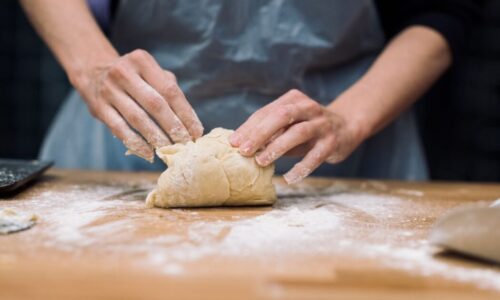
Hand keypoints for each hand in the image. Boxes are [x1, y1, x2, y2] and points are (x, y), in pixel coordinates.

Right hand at [74, 49, 203, 160]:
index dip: (185, 113)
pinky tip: (148, 153)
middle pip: (155, 104)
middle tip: (185, 144)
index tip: (197, 132)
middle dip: (173, 127)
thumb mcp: (151, 73)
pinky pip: (120, 128)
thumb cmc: (134, 77)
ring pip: (137, 118)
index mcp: (142, 61)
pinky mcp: (98, 107)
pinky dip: (136, 143)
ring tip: (169, 150)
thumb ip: (170, 91)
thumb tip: (191, 123)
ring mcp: (108, 90)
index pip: (170, 90)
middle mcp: (124, 72)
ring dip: (156, 137)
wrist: (93, 72)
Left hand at [230, 89, 362, 183]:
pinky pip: (316, 156)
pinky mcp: (333, 142)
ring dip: (278, 147)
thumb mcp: (289, 125)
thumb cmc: (307, 128)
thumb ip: (270, 132)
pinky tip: (288, 178)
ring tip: (261, 162)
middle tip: (244, 150)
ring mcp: (322, 124)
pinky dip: (301, 168)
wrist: (347, 127)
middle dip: (260, 133)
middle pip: (281, 117)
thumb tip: (240, 145)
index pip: (267, 112)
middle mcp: (308, 108)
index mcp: (293, 100)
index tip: (233, 142)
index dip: (249, 127)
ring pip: (298, 132)